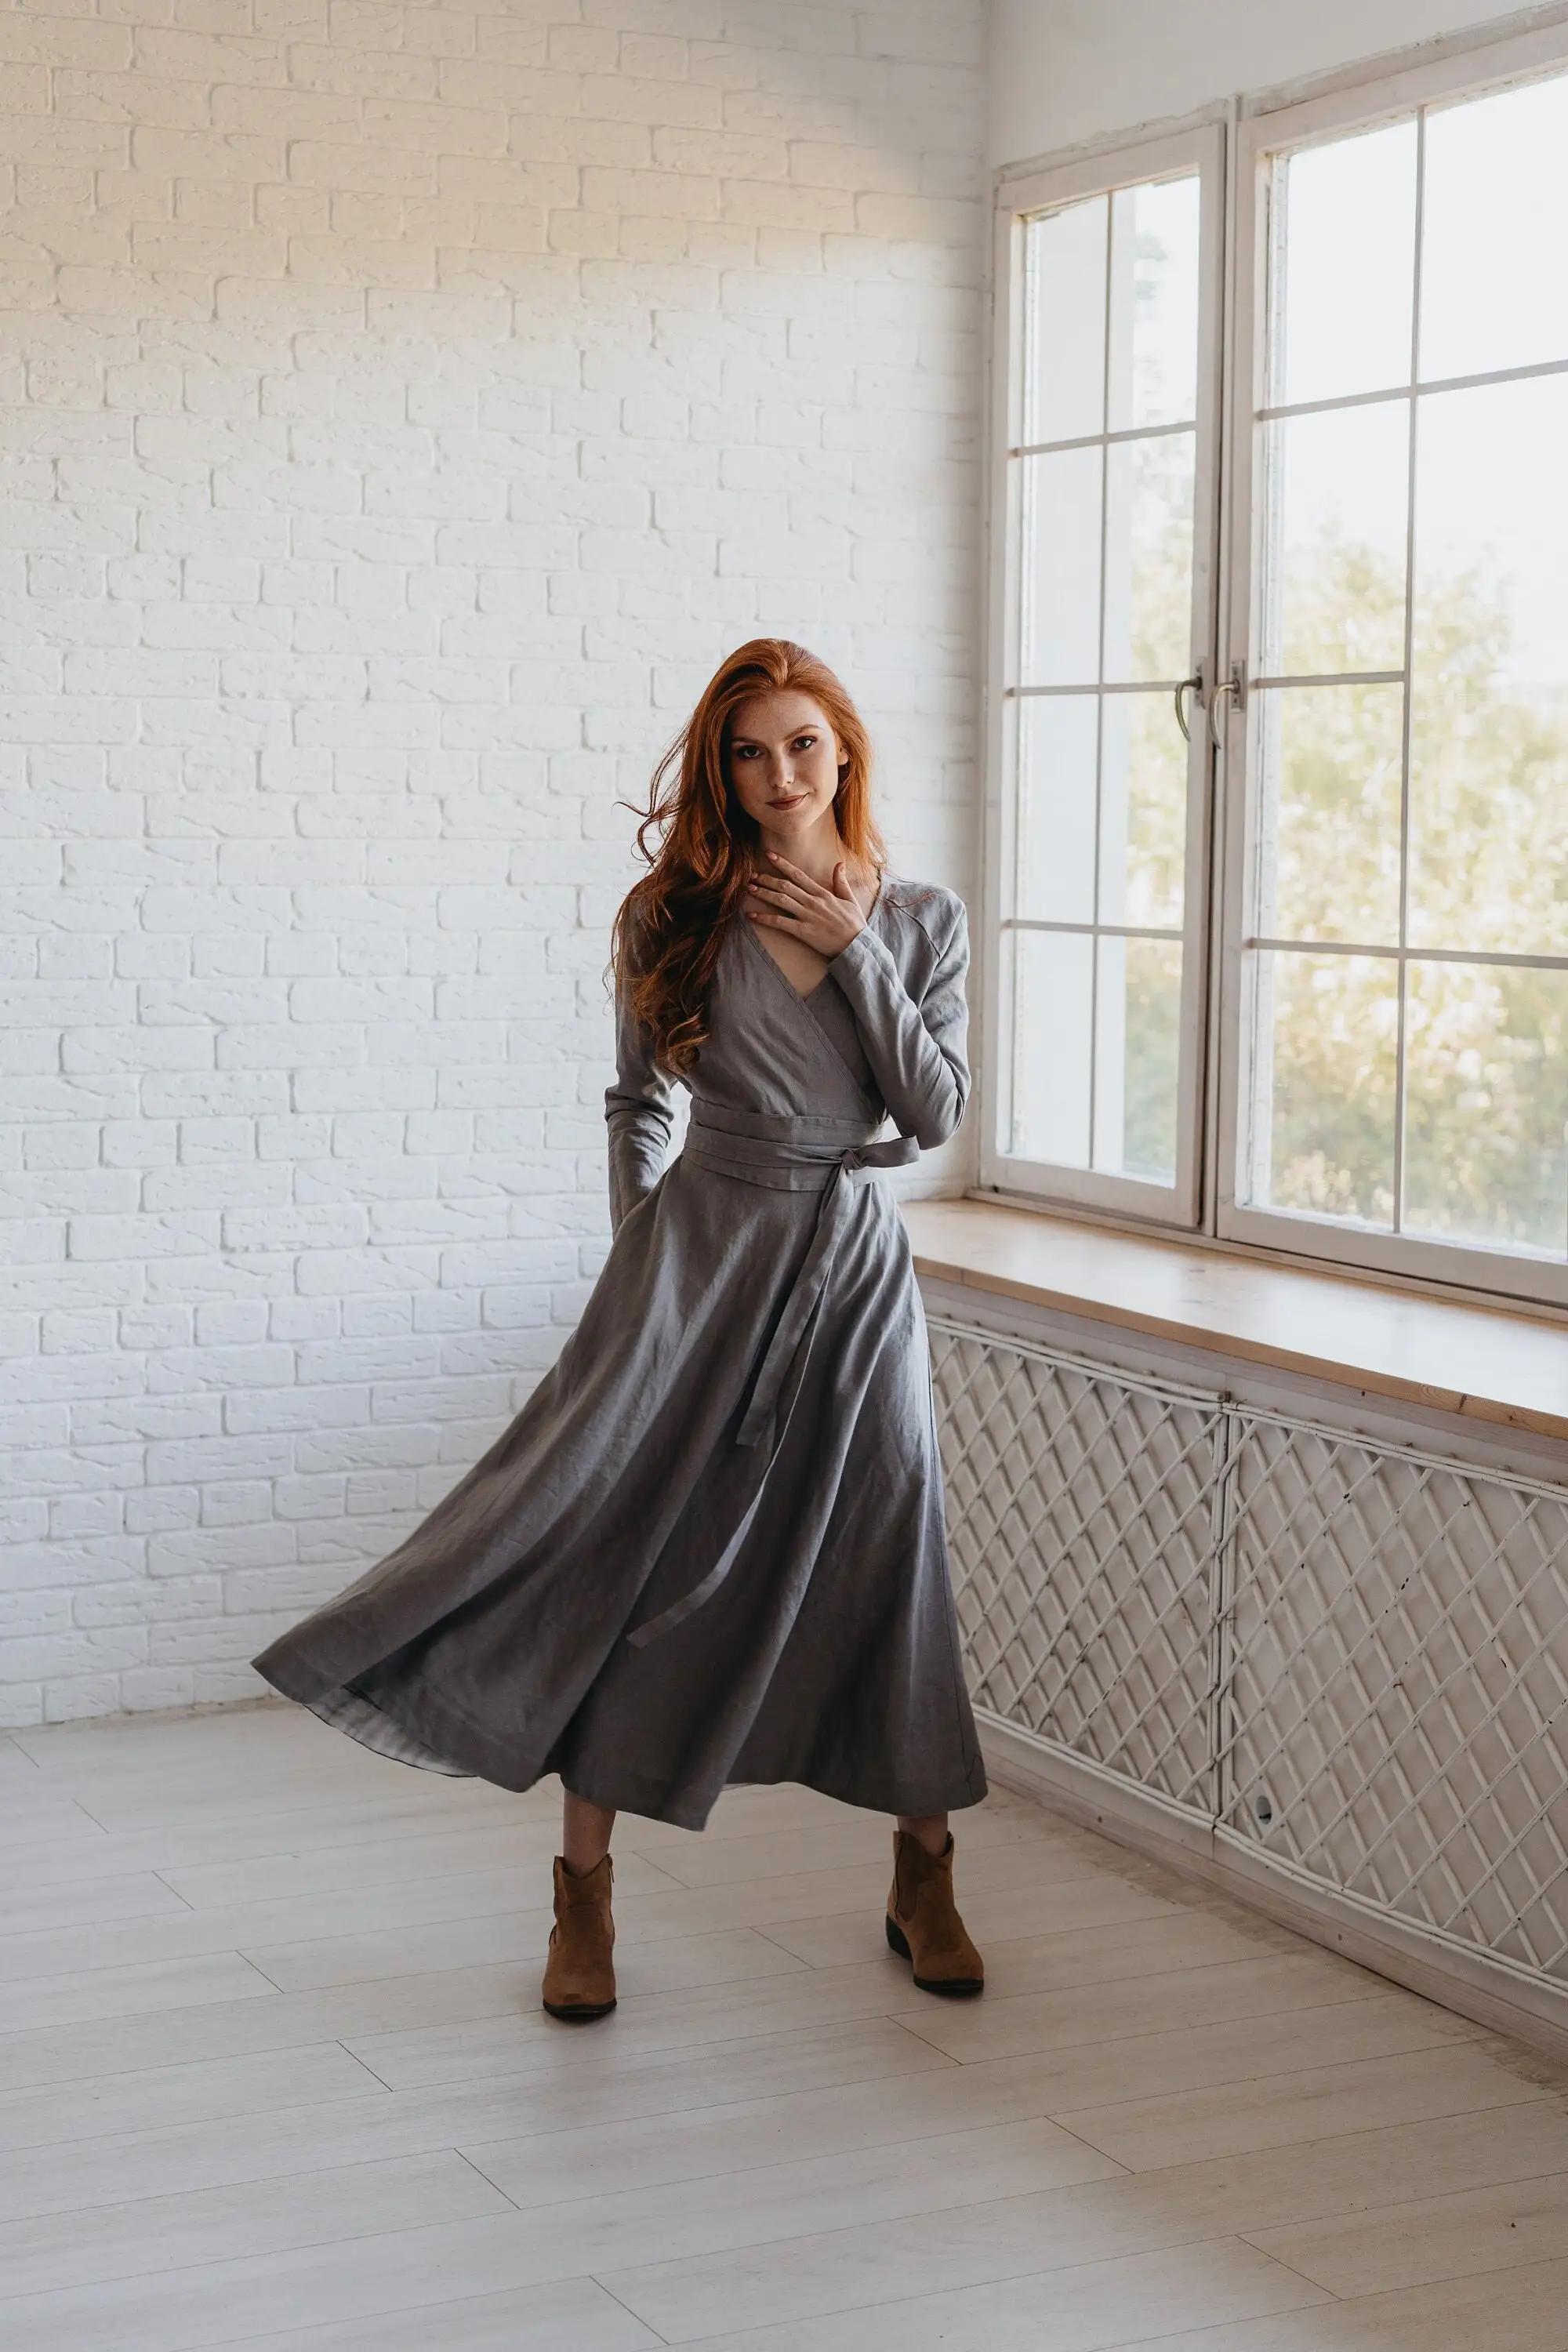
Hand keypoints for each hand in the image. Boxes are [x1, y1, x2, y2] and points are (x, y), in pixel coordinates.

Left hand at [746, 854, 867, 959]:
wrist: (857, 946)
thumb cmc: (854, 924)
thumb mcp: (850, 899)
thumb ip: (841, 881)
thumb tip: (840, 864)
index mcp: (822, 893)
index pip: (798, 875)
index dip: (782, 864)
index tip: (769, 856)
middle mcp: (812, 902)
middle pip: (785, 886)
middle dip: (767, 879)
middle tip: (752, 875)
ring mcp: (807, 916)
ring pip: (780, 900)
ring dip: (763, 893)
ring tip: (750, 889)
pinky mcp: (803, 931)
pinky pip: (780, 922)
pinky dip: (765, 918)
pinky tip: (753, 916)